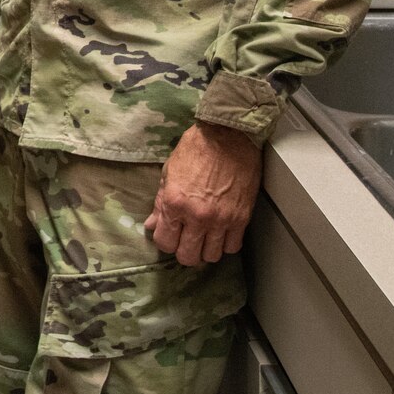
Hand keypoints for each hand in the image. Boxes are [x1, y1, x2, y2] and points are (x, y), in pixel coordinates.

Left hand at [146, 122, 262, 266]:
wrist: (228, 137)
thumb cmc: (195, 150)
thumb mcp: (168, 173)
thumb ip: (159, 204)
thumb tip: (152, 225)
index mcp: (174, 203)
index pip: (164, 242)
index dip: (165, 241)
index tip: (169, 234)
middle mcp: (197, 216)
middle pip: (188, 256)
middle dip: (184, 251)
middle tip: (186, 240)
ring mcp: (221, 220)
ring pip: (211, 256)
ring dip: (205, 249)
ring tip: (204, 237)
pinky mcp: (241, 218)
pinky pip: (232, 246)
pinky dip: (225, 244)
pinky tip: (221, 233)